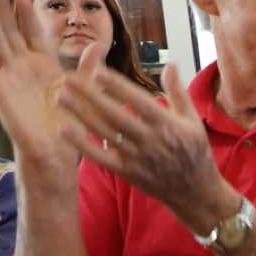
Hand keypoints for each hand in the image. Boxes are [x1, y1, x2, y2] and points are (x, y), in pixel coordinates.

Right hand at [0, 0, 92, 170]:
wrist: (56, 150)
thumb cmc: (70, 123)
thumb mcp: (84, 91)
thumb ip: (89, 67)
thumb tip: (98, 45)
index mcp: (45, 64)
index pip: (33, 32)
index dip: (27, 14)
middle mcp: (24, 66)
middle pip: (10, 30)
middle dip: (1, 7)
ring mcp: (9, 76)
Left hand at [57, 62, 237, 234]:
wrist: (195, 191)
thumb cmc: (194, 151)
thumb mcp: (193, 120)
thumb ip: (178, 92)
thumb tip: (170, 64)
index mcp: (167, 124)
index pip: (138, 100)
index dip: (117, 86)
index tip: (96, 71)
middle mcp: (150, 140)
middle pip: (114, 114)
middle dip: (89, 95)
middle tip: (67, 77)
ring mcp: (137, 157)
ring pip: (104, 132)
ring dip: (80, 113)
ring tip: (60, 96)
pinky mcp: (127, 172)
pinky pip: (100, 156)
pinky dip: (82, 144)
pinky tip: (65, 129)